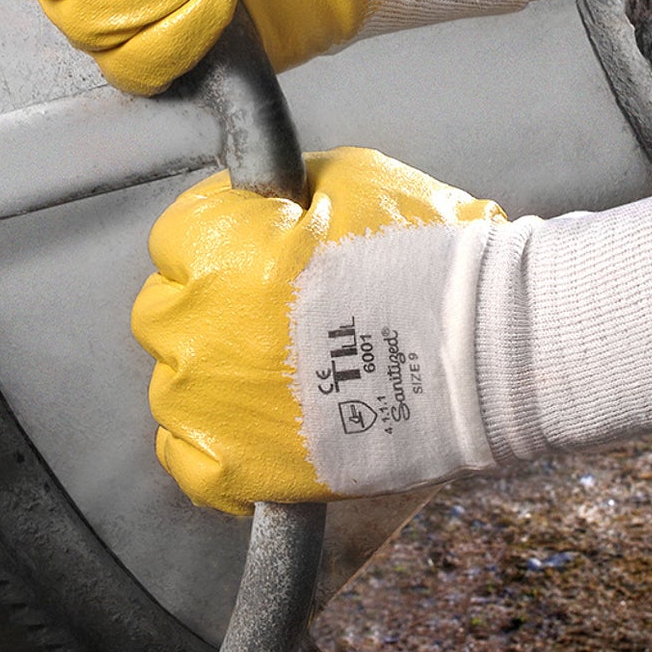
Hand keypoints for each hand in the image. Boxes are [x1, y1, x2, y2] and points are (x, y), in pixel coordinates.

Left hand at [133, 148, 651, 515]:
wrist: (484, 349)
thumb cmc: (426, 253)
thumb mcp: (352, 178)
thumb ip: (287, 188)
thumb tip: (265, 197)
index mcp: (215, 252)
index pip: (176, 236)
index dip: (222, 237)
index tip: (258, 247)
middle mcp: (196, 329)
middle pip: (166, 313)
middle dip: (210, 304)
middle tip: (273, 309)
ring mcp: (211, 407)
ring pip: (174, 386)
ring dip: (213, 374)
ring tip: (276, 373)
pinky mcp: (240, 472)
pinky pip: (188, 459)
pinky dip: (213, 445)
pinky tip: (257, 427)